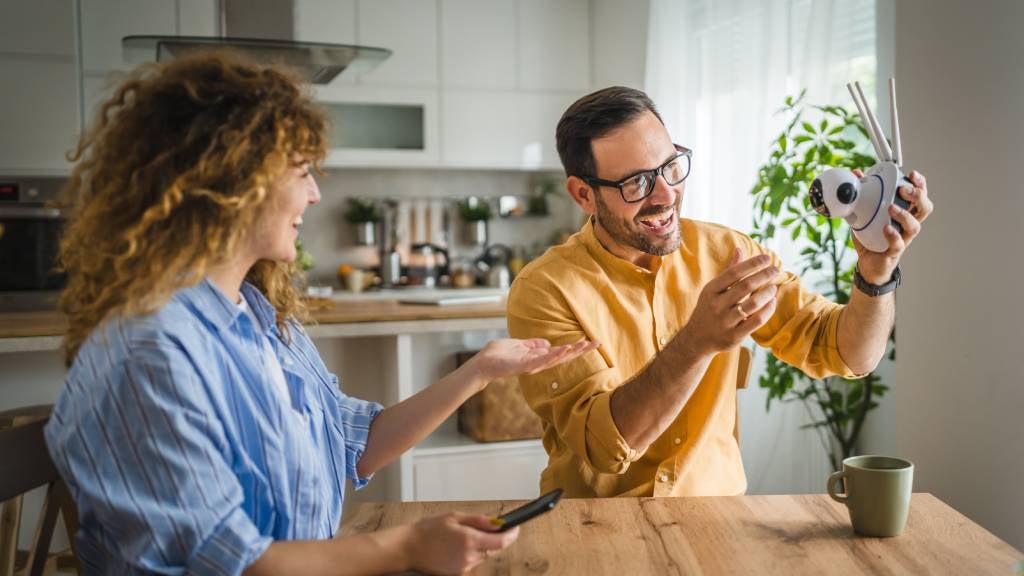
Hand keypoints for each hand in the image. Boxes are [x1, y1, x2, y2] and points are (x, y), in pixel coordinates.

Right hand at [401, 513, 518, 574]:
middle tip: (484, 527)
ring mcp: (463, 567)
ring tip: (462, 536)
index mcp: (469, 540)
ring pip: (483, 556)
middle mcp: (468, 557)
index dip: (512, 535)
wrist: (409, 548)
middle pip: (493, 549)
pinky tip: (455, 546)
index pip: (501, 542)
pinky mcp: (457, 573)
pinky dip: (470, 554)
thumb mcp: (454, 517)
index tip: (515, 528)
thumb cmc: (428, 530)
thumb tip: (498, 522)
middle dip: (493, 538)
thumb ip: (479, 520)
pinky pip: (472, 562)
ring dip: (480, 546)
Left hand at [471, 338, 599, 381]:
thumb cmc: (499, 354)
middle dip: (581, 350)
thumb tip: (547, 343)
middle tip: (598, 343)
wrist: (484, 363)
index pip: (562, 351)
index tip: (592, 341)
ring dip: (571, 352)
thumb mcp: (519, 345)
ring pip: (557, 358)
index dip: (577, 347)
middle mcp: (540, 362)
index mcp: (539, 356)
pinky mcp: (525, 365)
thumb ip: (533, 344)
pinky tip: (565, 350)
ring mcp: (534, 365)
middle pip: (565, 356)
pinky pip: (543, 360)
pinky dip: (554, 355)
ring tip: (584, 345)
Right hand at [682, 248, 778, 355]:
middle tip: (775, 269)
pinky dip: (768, 310)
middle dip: (764, 275)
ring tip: (773, 287)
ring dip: (767, 293)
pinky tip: (772, 302)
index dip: (752, 263)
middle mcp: (717, 305)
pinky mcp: (734, 336)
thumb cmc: (709, 309)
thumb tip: (740, 249)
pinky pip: (756, 321)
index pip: (734, 272)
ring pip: (753, 304)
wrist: (697, 338)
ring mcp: (725, 322)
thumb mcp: (713, 289)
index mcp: (711, 290)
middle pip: (745, 286)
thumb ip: (729, 271)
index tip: (767, 258)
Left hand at [854, 169, 933, 283]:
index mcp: (904, 213)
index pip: (919, 196)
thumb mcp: (864, 213)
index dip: (920, 184)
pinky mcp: (894, 252)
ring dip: (904, 214)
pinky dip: (893, 235)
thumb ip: (862, 195)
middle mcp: (908, 225)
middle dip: (918, 196)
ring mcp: (903, 239)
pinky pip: (898, 243)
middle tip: (903, 189)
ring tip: (891, 208)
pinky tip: (886, 228)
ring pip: (915, 226)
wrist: (868, 264)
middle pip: (924, 208)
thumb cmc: (871, 237)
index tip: (912, 174)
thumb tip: (856, 174)